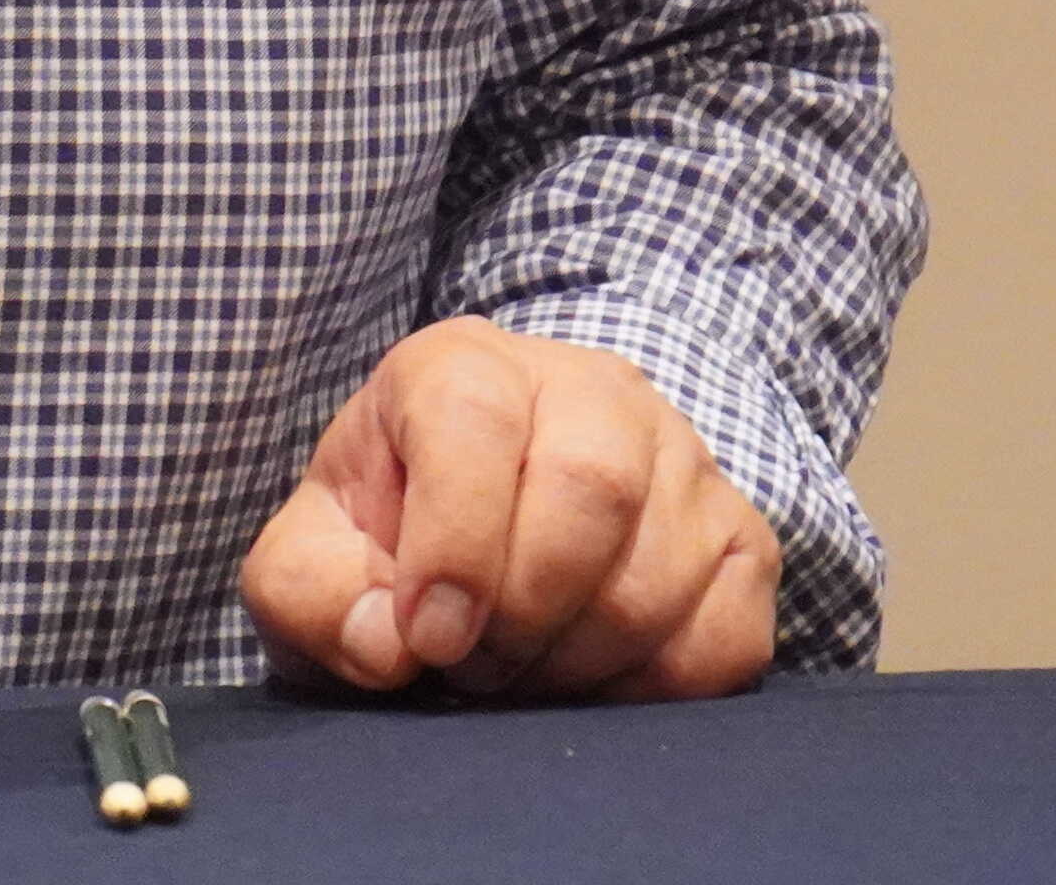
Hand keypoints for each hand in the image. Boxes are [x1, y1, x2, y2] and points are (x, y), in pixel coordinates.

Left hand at [241, 321, 778, 705]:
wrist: (482, 538)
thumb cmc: (390, 542)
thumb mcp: (312, 560)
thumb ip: (311, 596)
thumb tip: (388, 645)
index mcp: (464, 365)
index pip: (477, 418)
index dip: (454, 544)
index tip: (428, 637)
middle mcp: (591, 389)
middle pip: (593, 489)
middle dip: (523, 611)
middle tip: (476, 664)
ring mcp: (683, 459)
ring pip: (659, 574)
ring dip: (577, 662)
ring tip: (521, 672)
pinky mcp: (743, 539)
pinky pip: (724, 634)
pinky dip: (651, 689)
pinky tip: (591, 682)